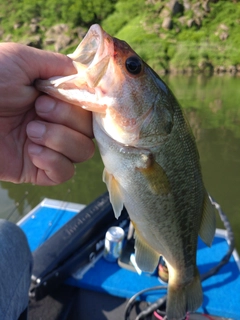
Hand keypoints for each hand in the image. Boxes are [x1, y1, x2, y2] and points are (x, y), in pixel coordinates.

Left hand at [0, 43, 93, 184]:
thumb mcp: (22, 59)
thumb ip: (60, 65)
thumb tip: (88, 78)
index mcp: (54, 98)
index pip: (89, 106)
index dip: (86, 104)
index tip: (66, 96)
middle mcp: (55, 123)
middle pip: (89, 130)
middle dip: (67, 119)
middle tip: (37, 109)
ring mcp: (48, 147)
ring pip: (82, 151)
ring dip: (60, 140)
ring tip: (30, 131)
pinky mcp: (37, 170)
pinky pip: (64, 173)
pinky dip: (53, 162)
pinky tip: (31, 150)